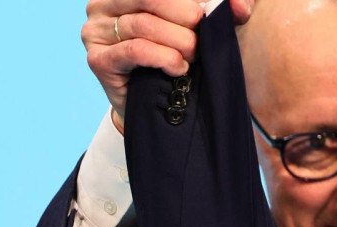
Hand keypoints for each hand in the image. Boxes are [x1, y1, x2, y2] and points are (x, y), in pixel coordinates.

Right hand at [81, 0, 253, 133]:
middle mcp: (104, 3)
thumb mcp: (201, 27)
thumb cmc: (180, 58)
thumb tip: (241, 7)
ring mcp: (95, 30)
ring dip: (180, 43)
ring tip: (192, 56)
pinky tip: (178, 68)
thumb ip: (221, 9)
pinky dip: (165, 58)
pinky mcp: (98, 59)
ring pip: (145, 25)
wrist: (158, 107)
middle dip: (188, 18)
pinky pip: (136, 50)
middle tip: (203, 39)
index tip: (216, 12)